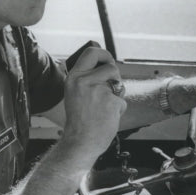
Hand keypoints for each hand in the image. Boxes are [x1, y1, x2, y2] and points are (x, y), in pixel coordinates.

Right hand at [63, 46, 125, 160]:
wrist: (81, 141)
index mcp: (74, 78)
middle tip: (111, 88)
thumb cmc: (79, 121)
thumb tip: (104, 64)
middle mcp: (85, 81)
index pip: (91, 53)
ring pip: (119, 85)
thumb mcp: (74, 94)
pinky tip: (107, 117)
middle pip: (110, 67)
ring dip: (117, 95)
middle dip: (115, 77)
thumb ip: (86, 79)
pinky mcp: (112, 102)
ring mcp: (99, 91)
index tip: (108, 60)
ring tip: (105, 107)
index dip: (104, 54)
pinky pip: (122, 101)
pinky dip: (118, 109)